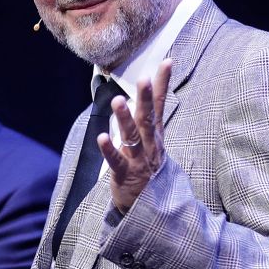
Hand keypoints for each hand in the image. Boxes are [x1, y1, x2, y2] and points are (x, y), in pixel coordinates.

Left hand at [96, 58, 171, 213]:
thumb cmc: (148, 169)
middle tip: (143, 79)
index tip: (167, 61)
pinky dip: (109, 150)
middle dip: (146, 98)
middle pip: (148, 118)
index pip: (160, 105)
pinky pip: (116, 161)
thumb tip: (148, 93)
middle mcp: (150, 145)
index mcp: (156, 135)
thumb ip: (150, 119)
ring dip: (125, 119)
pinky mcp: (125, 175)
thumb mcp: (154, 142)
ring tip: (118, 102)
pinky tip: (101, 138)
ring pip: (132, 137)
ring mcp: (139, 160)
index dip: (163, 84)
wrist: (151, 208)